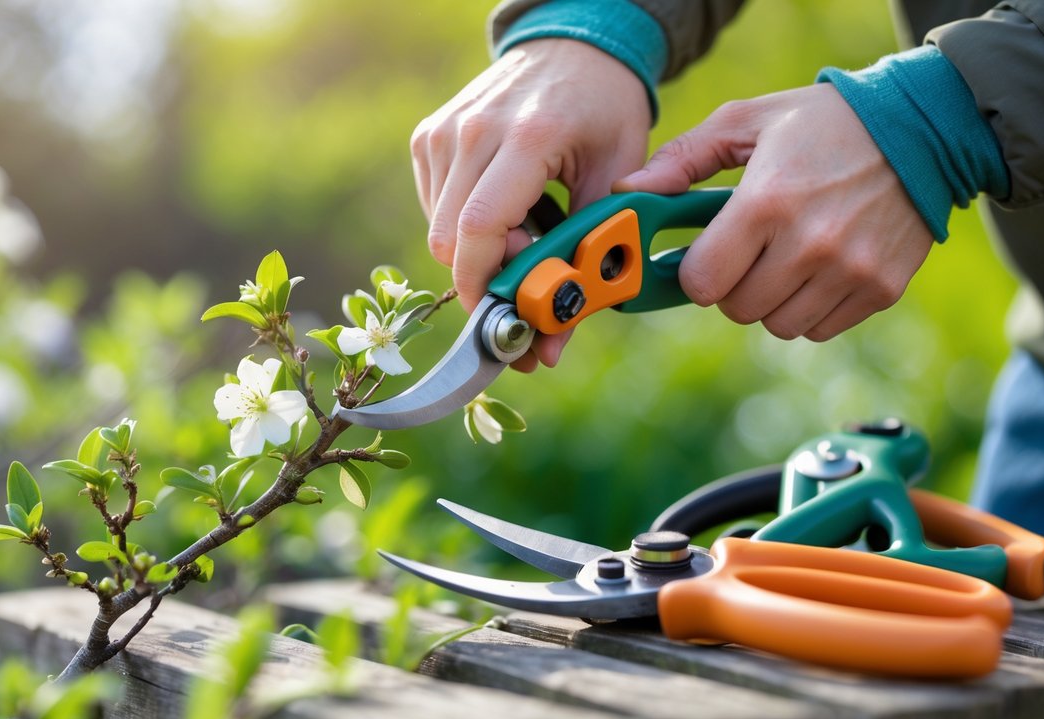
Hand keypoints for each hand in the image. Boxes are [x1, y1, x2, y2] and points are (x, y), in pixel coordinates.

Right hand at [412, 38, 651, 368]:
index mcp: (527, 136)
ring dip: (478, 255)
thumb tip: (550, 348)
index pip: (481, 229)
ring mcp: (443, 132)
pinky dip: (465, 228)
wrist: (572, 46)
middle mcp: (473, 131)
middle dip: (484, 282)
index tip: (507, 324)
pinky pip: (434, 209)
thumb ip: (588, 261)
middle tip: (527, 292)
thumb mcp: (616, 181)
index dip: (485, 288)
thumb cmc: (604, 111)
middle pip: (451, 241)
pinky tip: (504, 210)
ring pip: (439, 231)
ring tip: (524, 239)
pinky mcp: (428, 137)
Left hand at [616, 84, 933, 340]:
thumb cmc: (823, 123)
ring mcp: (850, 271)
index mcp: (767, 202)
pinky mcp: (880, 289)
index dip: (697, 272)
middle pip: (737, 309)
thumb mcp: (748, 122)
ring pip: (777, 326)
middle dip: (733, 285)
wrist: (923, 127)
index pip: (703, 282)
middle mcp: (810, 244)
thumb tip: (628, 191)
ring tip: (786, 257)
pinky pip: (819, 329)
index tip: (707, 255)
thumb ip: (683, 159)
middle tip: (750, 251)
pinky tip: (819, 268)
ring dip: (771, 301)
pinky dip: (810, 308)